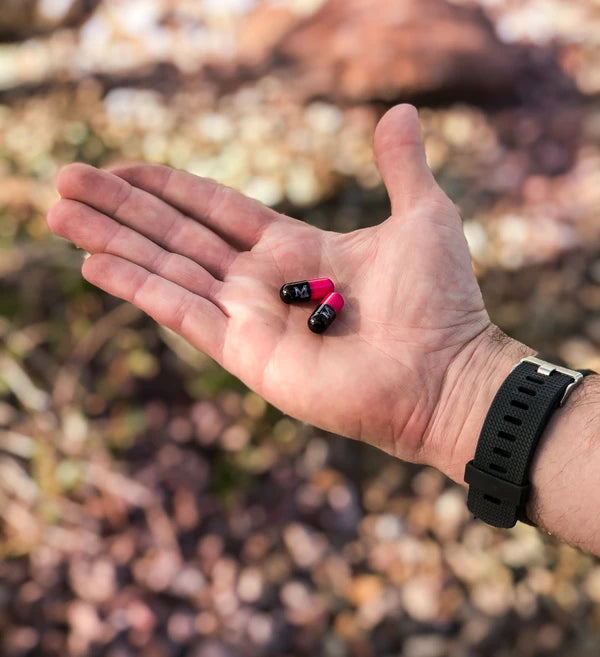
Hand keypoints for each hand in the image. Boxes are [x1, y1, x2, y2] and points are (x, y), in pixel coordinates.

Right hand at [47, 105, 489, 468]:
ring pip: (166, 269)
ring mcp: (249, 319)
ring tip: (59, 212)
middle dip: (122, 207)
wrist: (447, 372)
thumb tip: (399, 110)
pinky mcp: (246, 354)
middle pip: (176, 235)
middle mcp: (262, 282)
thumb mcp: (422, 216)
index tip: (125, 166)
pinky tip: (94, 264)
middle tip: (66, 179)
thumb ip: (400, 166)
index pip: (215, 210)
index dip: (169, 187)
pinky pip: (180, 313)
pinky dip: (137, 288)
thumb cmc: (441, 301)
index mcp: (294, 247)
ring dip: (112, 240)